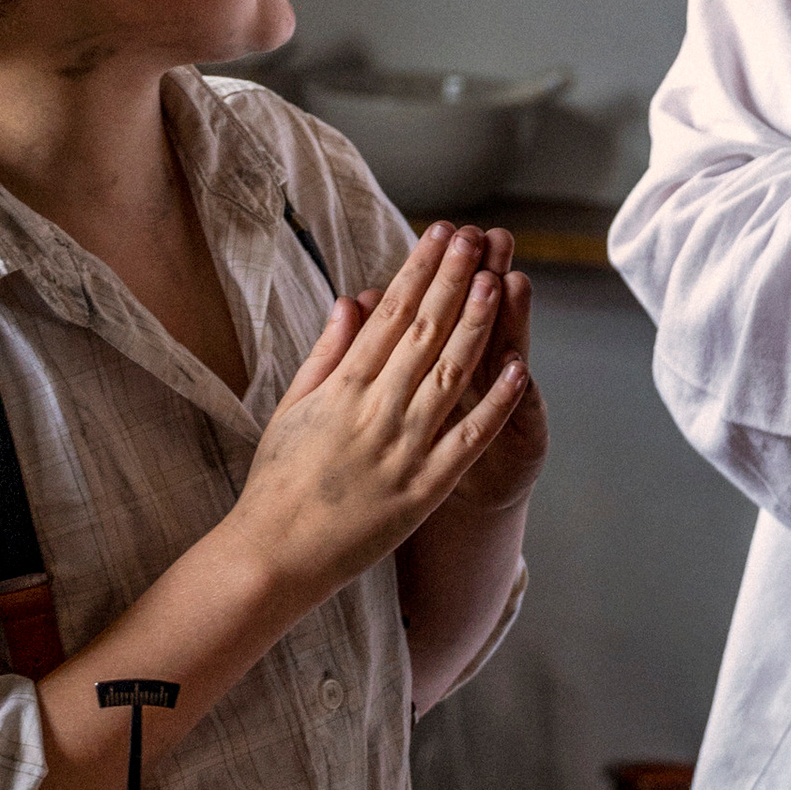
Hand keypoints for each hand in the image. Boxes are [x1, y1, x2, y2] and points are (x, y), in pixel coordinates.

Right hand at [232, 224, 528, 606]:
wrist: (275, 556)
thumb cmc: (278, 481)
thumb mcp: (291, 407)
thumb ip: (326, 353)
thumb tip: (351, 300)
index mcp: (343, 387)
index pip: (390, 313)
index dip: (419, 268)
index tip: (440, 233)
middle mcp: (376, 411)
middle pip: (424, 332)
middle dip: (454, 279)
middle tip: (478, 238)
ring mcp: (403, 450)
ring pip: (450, 375)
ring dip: (478, 325)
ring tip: (499, 280)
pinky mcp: (425, 490)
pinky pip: (468, 440)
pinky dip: (494, 405)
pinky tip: (516, 368)